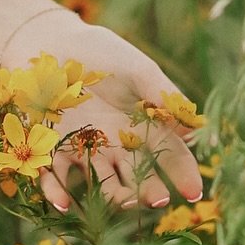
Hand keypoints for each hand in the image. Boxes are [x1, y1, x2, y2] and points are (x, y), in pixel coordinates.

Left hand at [1, 10, 204, 213]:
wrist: (51, 41)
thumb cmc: (99, 53)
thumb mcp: (137, 69)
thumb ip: (162, 94)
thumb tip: (191, 128)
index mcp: (140, 126)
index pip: (168, 155)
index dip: (182, 174)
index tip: (193, 192)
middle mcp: (115, 144)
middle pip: (136, 176)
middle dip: (149, 191)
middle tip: (157, 201)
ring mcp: (83, 149)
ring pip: (101, 182)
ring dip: (112, 196)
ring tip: (123, 202)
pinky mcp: (50, 147)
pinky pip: (54, 175)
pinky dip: (58, 190)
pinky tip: (64, 202)